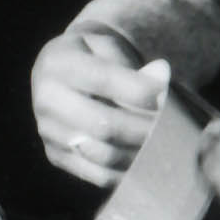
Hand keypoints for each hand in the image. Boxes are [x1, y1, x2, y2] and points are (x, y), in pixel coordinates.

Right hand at [32, 31, 169, 186]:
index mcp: (57, 64)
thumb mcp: (107, 45)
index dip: (140, 90)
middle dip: (145, 127)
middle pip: (104, 125)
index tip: (167, 94)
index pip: (103, 80)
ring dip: (141, 151)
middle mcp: (46, 100)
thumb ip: (131, 65)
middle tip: (173, 125)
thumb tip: (161, 84)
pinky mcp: (56, 156)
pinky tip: (147, 157)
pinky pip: (99, 174)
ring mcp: (48, 132)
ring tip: (164, 142)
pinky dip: (129, 170)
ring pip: (103, 154)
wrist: (62, 74)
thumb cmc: (94, 57)